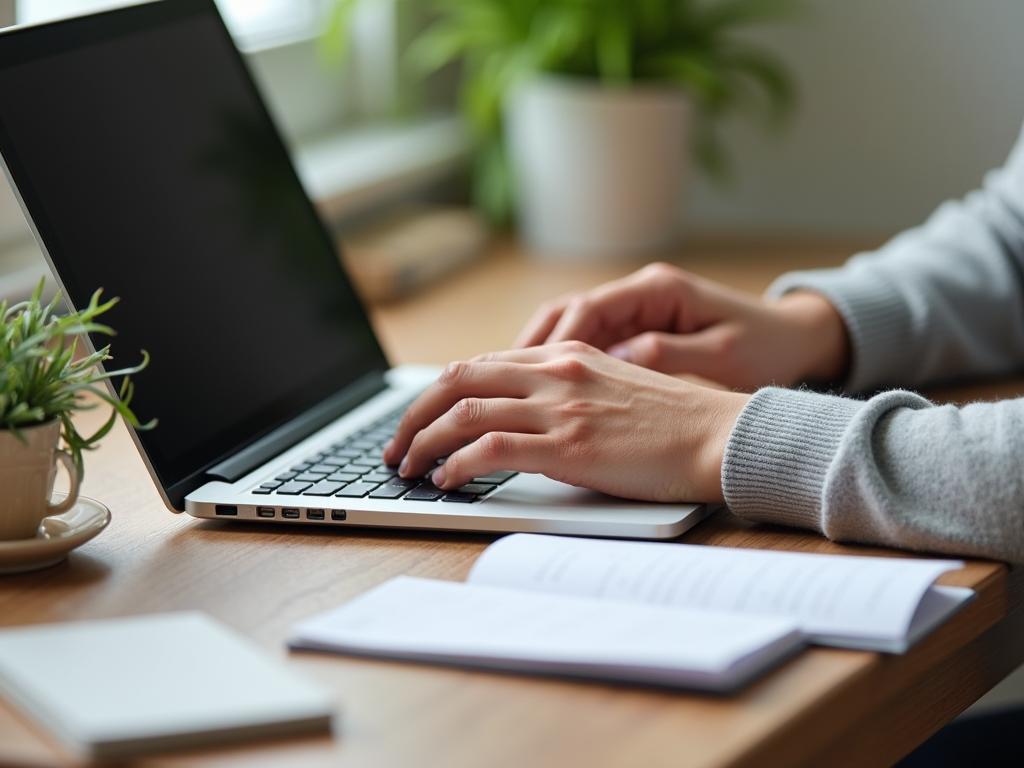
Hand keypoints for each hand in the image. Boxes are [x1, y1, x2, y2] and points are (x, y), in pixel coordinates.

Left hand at [382, 342, 749, 502]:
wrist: (720, 434)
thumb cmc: (675, 420)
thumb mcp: (614, 387)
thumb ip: (568, 391)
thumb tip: (524, 414)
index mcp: (565, 355)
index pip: (480, 364)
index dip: (438, 393)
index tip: (420, 421)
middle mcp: (556, 372)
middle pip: (457, 379)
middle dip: (414, 415)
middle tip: (396, 447)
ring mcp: (561, 407)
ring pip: (464, 412)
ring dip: (424, 443)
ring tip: (408, 468)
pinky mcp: (568, 445)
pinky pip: (490, 448)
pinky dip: (457, 465)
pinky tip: (447, 481)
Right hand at [514, 262, 849, 390]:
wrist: (800, 342)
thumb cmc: (768, 347)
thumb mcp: (723, 355)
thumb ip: (667, 355)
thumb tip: (617, 361)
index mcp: (658, 290)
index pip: (588, 309)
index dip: (552, 343)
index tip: (529, 374)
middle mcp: (640, 295)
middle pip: (564, 314)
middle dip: (527, 348)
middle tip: (491, 382)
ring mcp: (636, 313)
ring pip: (568, 330)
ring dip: (534, 359)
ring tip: (500, 392)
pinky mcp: (637, 335)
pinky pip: (584, 348)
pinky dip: (556, 368)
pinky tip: (537, 396)